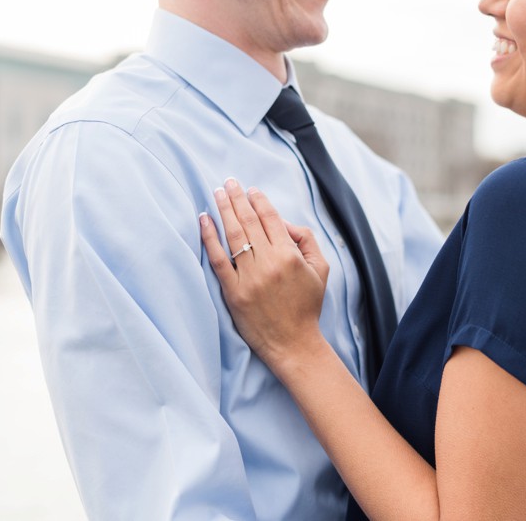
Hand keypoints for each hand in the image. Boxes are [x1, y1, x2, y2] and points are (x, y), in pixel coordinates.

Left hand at [200, 179, 329, 368]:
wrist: (293, 343)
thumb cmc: (307, 306)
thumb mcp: (321, 270)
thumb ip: (307, 240)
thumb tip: (284, 222)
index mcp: (290, 255)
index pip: (270, 219)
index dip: (259, 201)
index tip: (251, 189)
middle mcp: (268, 263)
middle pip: (249, 222)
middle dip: (238, 198)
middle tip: (229, 182)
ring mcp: (249, 278)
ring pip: (233, 235)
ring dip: (224, 210)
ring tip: (217, 193)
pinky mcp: (233, 292)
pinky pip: (218, 260)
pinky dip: (209, 237)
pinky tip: (204, 220)